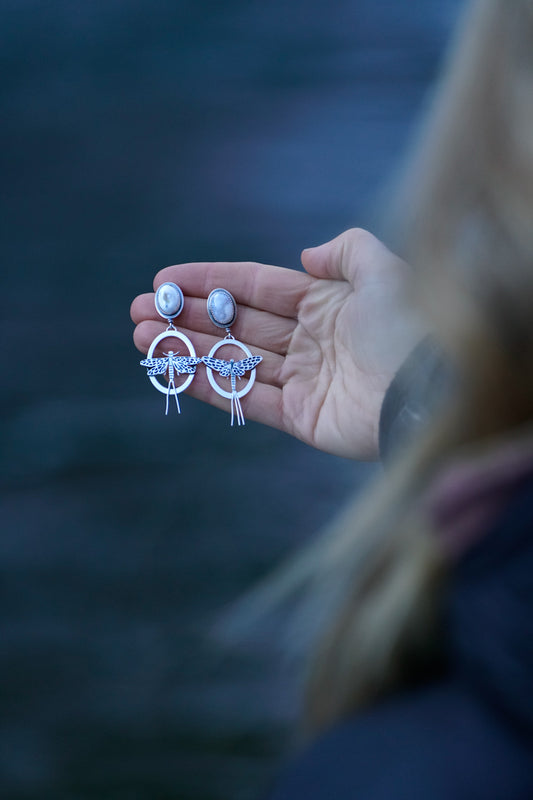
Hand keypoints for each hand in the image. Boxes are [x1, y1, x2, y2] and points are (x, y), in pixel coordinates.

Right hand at [131, 228, 421, 458]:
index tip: (165, 279)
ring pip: (233, 361)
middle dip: (186, 317)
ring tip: (141, 340)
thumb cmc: (412, 325)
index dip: (209, 281)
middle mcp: (309, 339)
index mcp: (324, 302)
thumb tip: (306, 255)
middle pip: (235, 325)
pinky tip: (173, 370)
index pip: (254, 287)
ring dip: (186, 350)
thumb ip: (346, 251)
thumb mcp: (383, 270)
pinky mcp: (303, 418)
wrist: (436, 390)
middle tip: (139, 312)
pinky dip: (209, 385)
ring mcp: (304, 380)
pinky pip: (247, 398)